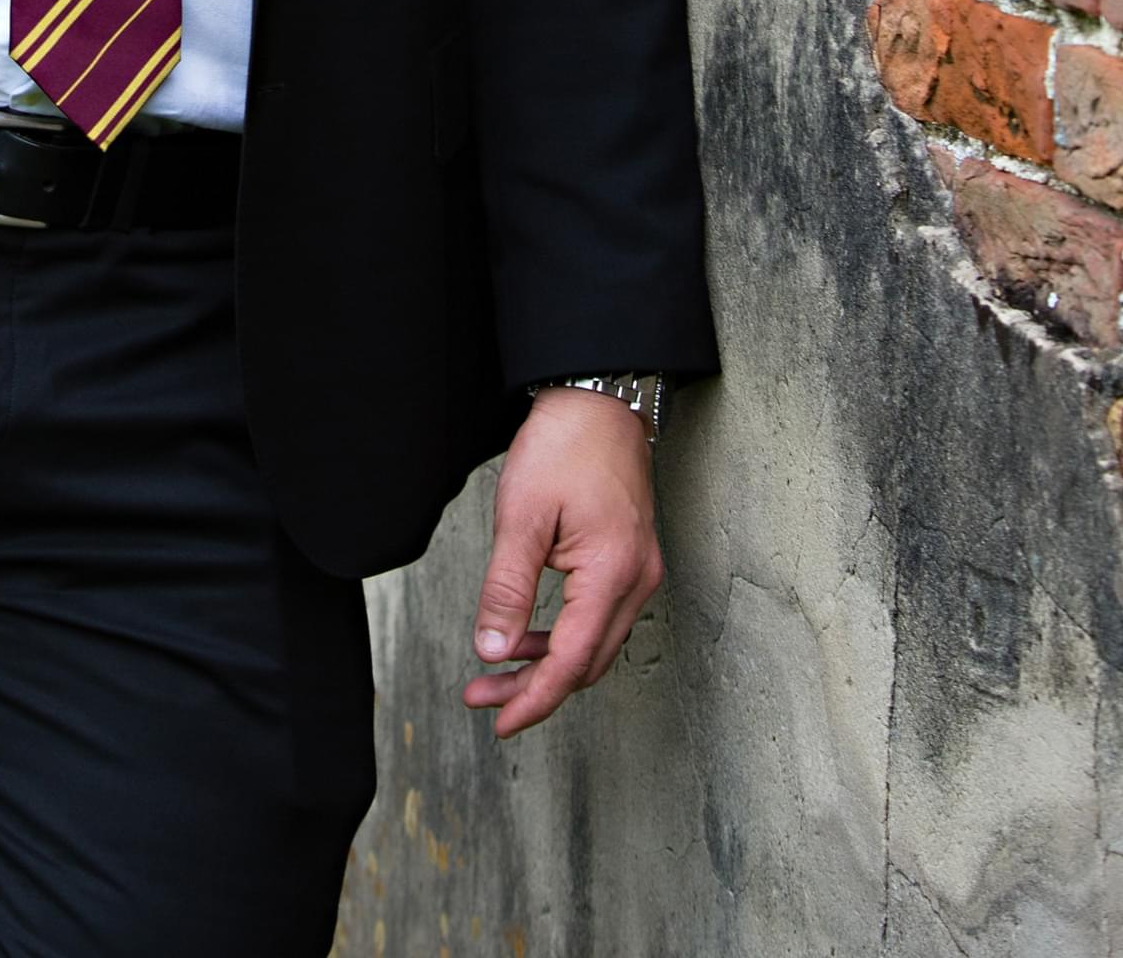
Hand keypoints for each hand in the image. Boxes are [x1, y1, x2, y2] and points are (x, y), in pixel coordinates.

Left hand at [463, 387, 663, 737]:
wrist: (597, 399)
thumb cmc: (563, 447)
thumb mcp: (522, 516)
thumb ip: (507, 588)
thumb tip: (493, 651)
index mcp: (613, 574)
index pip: (572, 661)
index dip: (535, 699)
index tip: (499, 722)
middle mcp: (637, 582)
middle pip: (587, 663)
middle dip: (535, 688)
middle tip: (483, 698)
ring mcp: (639, 573)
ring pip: (594, 645)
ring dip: (547, 665)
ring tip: (495, 675)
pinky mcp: (630, 562)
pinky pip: (598, 619)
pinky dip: (564, 637)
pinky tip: (527, 637)